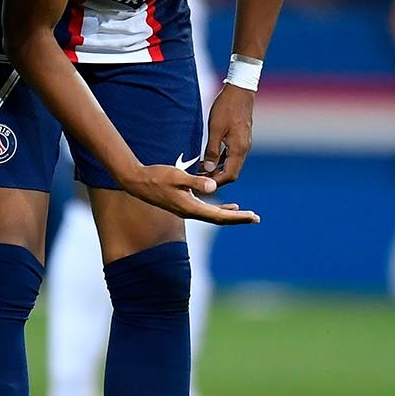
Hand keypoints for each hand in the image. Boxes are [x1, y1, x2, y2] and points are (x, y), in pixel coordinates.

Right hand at [120, 163, 259, 224]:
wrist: (138, 181)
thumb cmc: (156, 176)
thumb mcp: (177, 175)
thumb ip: (195, 181)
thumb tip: (214, 187)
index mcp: (190, 207)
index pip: (219, 216)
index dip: (237, 217)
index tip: (252, 216)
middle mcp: (191, 212)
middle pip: (220, 219)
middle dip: (239, 219)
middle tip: (257, 218)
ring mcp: (188, 209)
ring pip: (215, 216)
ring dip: (232, 216)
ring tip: (247, 215)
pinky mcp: (185, 204)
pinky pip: (207, 210)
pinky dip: (220, 209)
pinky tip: (229, 205)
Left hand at [201, 85, 254, 183]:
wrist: (239, 91)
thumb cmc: (226, 107)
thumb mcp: (215, 128)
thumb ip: (212, 150)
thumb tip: (208, 169)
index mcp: (239, 149)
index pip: (229, 175)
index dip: (215, 182)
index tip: (201, 184)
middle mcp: (244, 149)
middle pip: (231, 173)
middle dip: (216, 179)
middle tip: (198, 180)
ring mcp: (243, 144)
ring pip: (231, 165)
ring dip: (217, 171)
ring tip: (200, 171)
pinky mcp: (241, 139)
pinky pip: (231, 157)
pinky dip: (220, 161)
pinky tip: (208, 159)